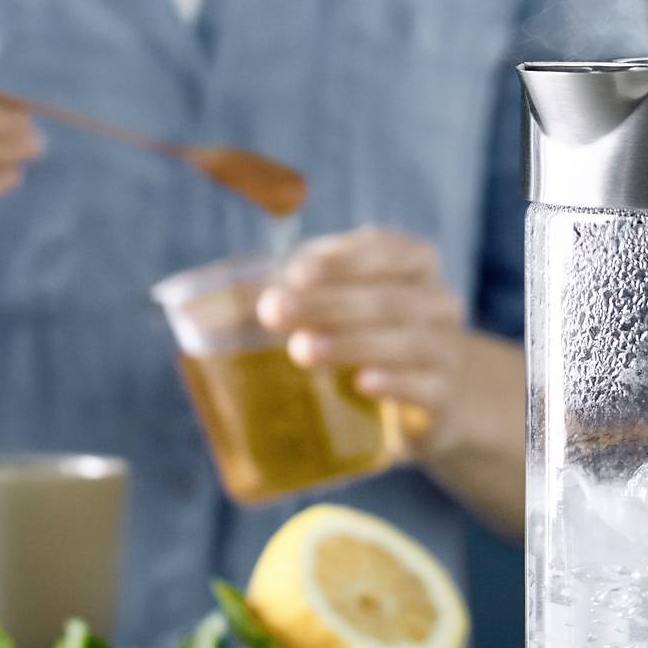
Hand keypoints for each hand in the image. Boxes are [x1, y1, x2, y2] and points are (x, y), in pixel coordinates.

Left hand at [257, 228, 475, 450]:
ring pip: (406, 340)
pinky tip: (362, 383)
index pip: (385, 249)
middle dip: (327, 303)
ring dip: (351, 342)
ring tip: (302, 351)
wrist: (441, 396)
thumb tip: (202, 311)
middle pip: (386, 297)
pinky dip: (394, 382)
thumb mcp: (342, 307)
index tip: (296, 272)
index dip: (342, 258)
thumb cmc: (374, 337)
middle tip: (274, 312)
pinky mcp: (445, 397)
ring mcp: (446, 350)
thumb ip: (291, 297)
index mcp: (413, 265)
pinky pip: (425, 386)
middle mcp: (437, 302)